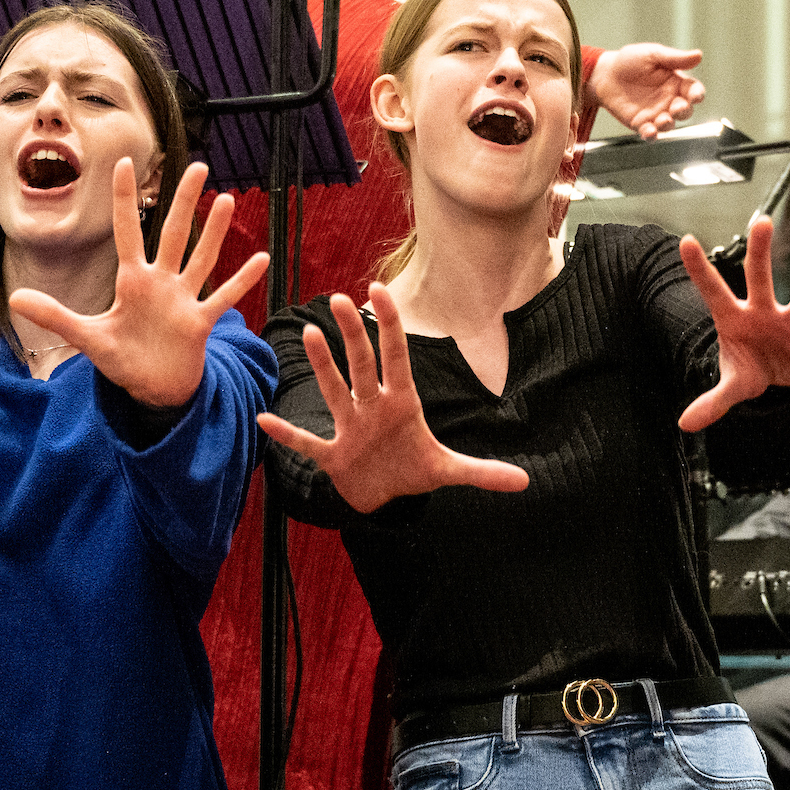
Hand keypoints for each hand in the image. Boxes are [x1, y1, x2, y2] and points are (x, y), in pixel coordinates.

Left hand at [10, 160, 268, 409]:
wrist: (153, 390)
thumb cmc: (122, 359)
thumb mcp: (87, 338)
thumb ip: (55, 316)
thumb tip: (13, 298)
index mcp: (132, 282)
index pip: (127, 232)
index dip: (125, 200)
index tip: (124, 163)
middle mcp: (161, 283)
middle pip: (174, 234)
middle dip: (184, 201)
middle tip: (196, 166)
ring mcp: (183, 300)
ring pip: (201, 258)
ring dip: (215, 231)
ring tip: (227, 198)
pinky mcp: (200, 323)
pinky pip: (223, 299)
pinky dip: (242, 281)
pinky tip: (261, 259)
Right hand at [255, 284, 530, 514]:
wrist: (385, 499)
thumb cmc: (413, 471)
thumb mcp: (448, 472)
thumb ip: (482, 473)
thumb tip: (524, 481)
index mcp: (402, 405)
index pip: (396, 356)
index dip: (389, 326)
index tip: (377, 289)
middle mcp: (373, 408)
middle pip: (362, 365)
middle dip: (353, 335)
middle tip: (339, 298)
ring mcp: (350, 429)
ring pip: (335, 390)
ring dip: (324, 366)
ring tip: (312, 333)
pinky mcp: (333, 456)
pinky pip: (307, 442)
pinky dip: (288, 435)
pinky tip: (265, 419)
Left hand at [590, 43, 704, 138]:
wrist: (605, 75)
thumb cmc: (630, 61)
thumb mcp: (653, 54)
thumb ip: (674, 58)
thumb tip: (698, 55)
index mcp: (676, 82)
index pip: (693, 90)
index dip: (697, 94)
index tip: (696, 96)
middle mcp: (669, 100)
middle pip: (685, 111)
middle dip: (684, 111)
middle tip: (677, 107)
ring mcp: (656, 113)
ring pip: (669, 124)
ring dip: (668, 124)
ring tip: (663, 120)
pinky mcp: (641, 124)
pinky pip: (650, 133)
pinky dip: (651, 134)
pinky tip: (649, 131)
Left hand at [676, 215, 789, 432]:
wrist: (772, 375)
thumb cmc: (746, 368)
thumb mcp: (729, 385)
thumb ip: (711, 401)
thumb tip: (684, 424)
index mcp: (733, 318)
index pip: (712, 290)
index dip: (699, 269)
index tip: (685, 241)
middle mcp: (762, 313)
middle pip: (759, 278)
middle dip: (759, 252)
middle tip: (762, 220)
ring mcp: (789, 325)